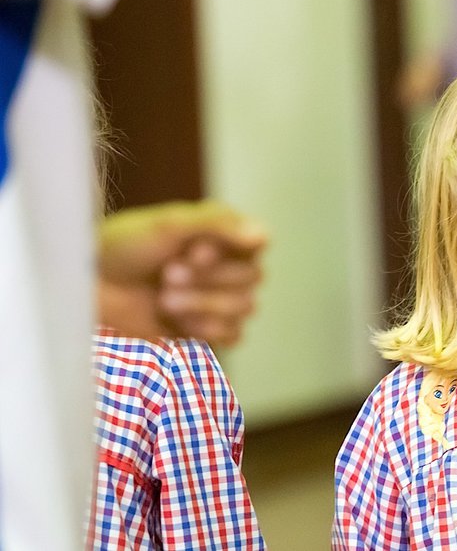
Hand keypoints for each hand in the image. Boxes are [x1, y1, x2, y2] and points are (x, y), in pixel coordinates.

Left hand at [97, 200, 267, 344]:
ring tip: (165, 300)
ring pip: (246, 308)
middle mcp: (228, 265)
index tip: (192, 252)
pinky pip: (235, 336)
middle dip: (208, 281)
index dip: (228, 254)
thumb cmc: (124, 246)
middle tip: (167, 275)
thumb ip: (218, 223)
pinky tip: (180, 323)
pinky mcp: (207, 331)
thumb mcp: (169, 222)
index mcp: (224, 235)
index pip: (258, 245)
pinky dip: (208, 330)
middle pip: (253, 280)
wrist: (88, 286)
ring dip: (204, 305)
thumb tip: (264, 237)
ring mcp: (219, 299)